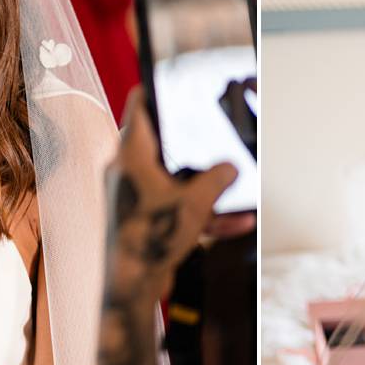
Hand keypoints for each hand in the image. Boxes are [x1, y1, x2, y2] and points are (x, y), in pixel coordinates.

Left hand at [107, 90, 236, 299]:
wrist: (131, 286)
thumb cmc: (149, 238)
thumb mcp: (195, 203)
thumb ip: (217, 180)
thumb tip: (231, 167)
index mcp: (131, 154)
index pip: (140, 106)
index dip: (156, 89)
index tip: (172, 79)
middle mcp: (127, 171)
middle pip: (164, 144)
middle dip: (195, 146)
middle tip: (217, 136)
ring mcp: (134, 195)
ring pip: (174, 179)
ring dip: (206, 186)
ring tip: (236, 190)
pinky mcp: (143, 219)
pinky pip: (175, 206)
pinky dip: (201, 211)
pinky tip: (235, 222)